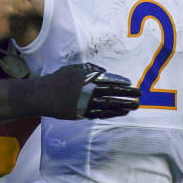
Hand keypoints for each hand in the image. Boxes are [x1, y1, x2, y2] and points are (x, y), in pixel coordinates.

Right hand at [23, 63, 140, 119]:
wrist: (43, 95)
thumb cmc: (59, 79)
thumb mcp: (74, 68)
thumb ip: (90, 68)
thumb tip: (105, 71)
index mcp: (87, 78)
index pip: (109, 80)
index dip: (121, 83)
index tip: (130, 84)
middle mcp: (88, 90)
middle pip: (112, 92)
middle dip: (127, 93)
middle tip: (139, 94)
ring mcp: (86, 103)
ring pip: (109, 104)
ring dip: (124, 105)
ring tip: (135, 105)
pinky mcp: (83, 113)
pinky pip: (102, 114)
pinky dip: (113, 113)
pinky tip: (122, 112)